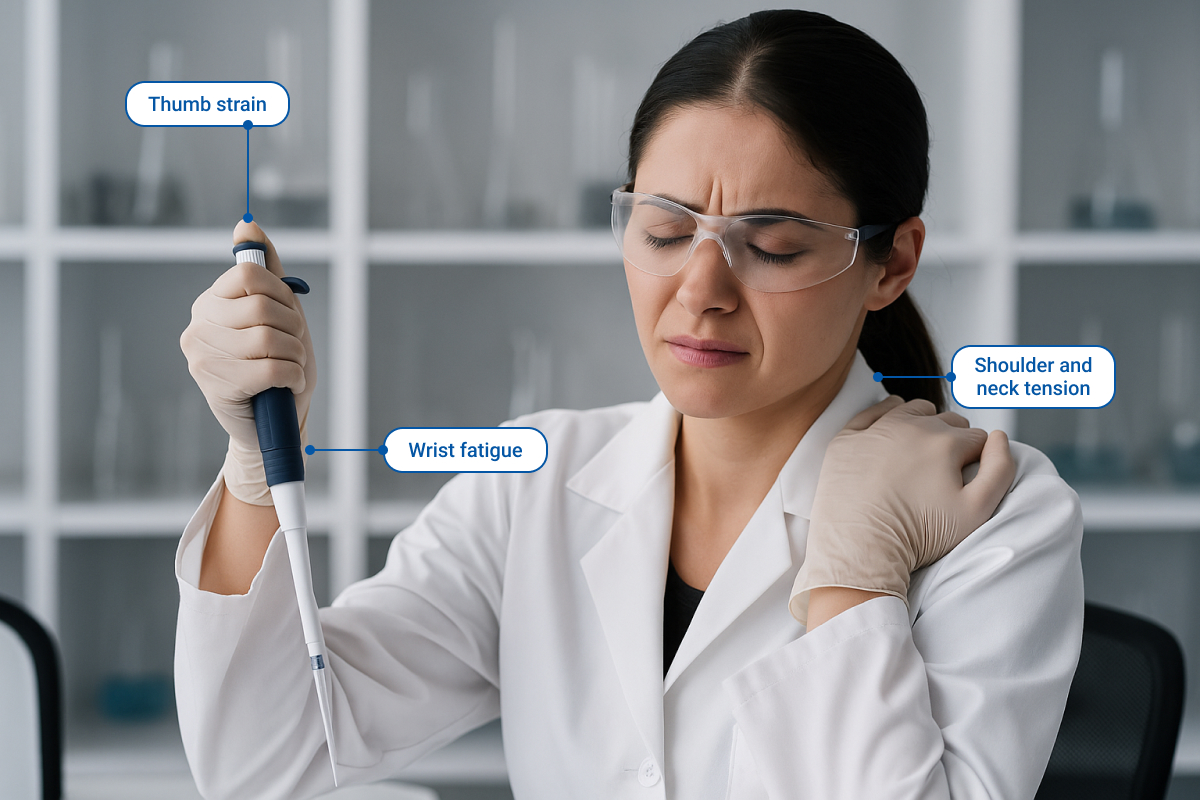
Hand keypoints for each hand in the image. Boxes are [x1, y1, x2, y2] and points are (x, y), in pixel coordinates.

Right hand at [179, 221, 315, 503]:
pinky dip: (293, 375)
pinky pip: (272, 368)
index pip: (251, 275)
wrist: (271, 425)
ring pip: (271, 338)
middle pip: (263, 306)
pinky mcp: (218, 386)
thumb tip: (247, 225)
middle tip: (293, 347)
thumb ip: (265, 269)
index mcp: (211, 303)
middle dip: (294, 327)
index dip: (282, 293)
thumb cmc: (277, 365)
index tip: (288, 314)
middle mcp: (199, 326)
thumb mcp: (279, 312)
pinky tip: (287, 384)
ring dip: (296, 355)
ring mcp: (203, 357)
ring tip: (289, 368)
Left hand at [789, 396, 1015, 626]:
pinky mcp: (848, 438)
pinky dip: (888, 414)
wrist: (860, 549)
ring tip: (924, 447)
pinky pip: (874, 412)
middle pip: (947, 421)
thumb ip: (1001, 471)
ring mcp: (877, 429)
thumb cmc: (919, 536)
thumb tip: (1000, 437)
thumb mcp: (976, 511)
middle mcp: (912, 427)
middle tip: (944, 468)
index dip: (978, 457)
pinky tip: (894, 428)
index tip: (967, 475)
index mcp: (946, 442)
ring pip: (913, 410)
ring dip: (924, 422)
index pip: (976, 438)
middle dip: (954, 439)